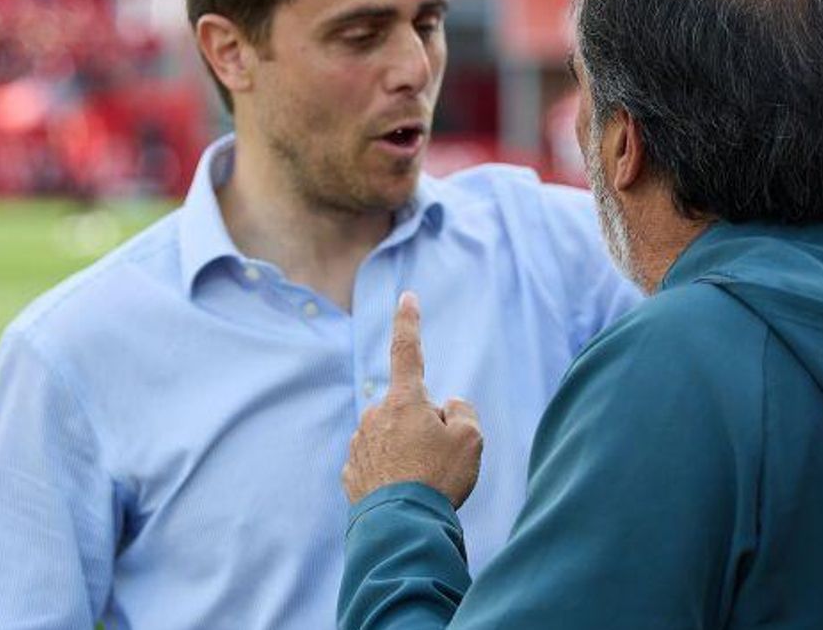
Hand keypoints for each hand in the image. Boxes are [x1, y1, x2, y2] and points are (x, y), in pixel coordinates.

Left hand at [342, 292, 483, 507]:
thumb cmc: (439, 479)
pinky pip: (378, 463)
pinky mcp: (351, 471)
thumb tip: (446, 407)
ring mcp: (360, 443)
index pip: (408, 350)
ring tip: (421, 482)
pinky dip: (392, 474)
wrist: (401, 527)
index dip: (409, 321)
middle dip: (424, 425)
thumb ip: (463, 411)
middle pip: (409, 408)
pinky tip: (403, 494)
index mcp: (404, 400)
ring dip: (408, 451)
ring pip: (393, 436)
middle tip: (439, 459)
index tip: (407, 296)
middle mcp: (376, 414)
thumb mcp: (471, 440)